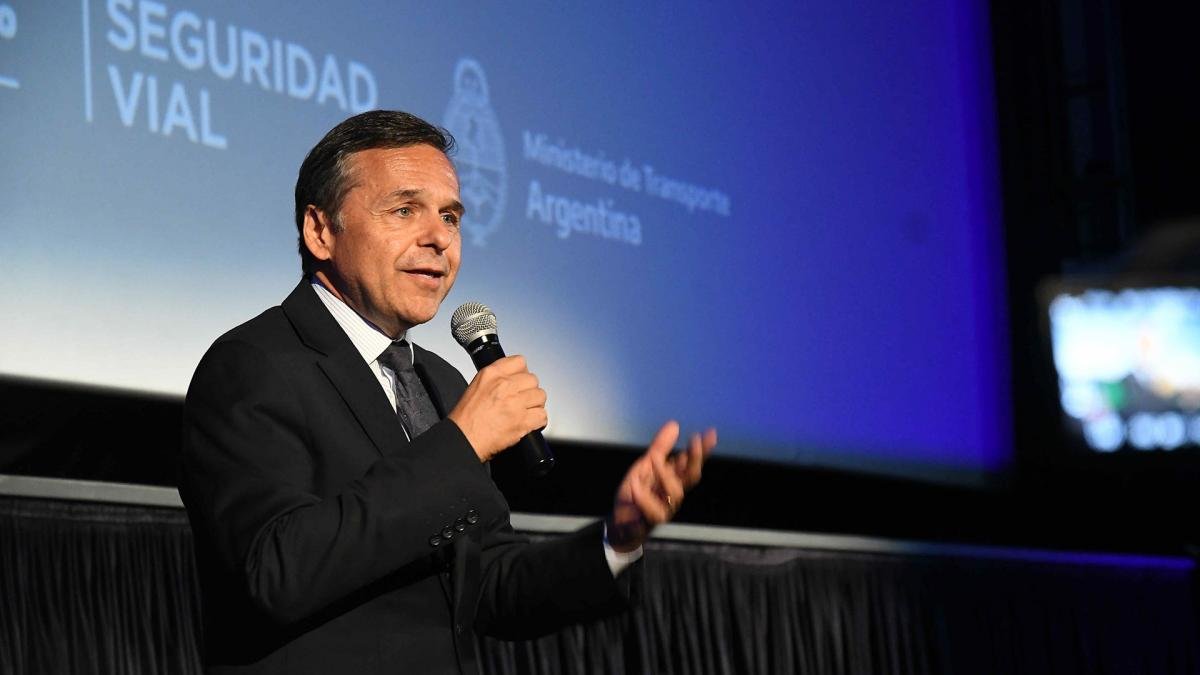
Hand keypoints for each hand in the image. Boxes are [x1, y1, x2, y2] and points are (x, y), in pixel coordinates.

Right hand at [447, 355, 547, 461]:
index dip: (522, 373)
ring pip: (540, 396)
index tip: (521, 382)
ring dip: (536, 405)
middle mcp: (504, 385)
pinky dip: (538, 421)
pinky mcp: (522, 421)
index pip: (519, 361)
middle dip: (530, 391)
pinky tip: (530, 423)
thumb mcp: (476, 387)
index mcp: (491, 374)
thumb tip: (514, 378)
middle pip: (533, 380)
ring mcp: (515, 403)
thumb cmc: (466, 419)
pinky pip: (542, 415)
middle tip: (523, 400)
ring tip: (526, 412)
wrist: (463, 439)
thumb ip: (496, 379)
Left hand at [606, 420, 716, 552]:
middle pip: (692, 477)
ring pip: (675, 493)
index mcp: (673, 478)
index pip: (692, 463)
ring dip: (665, 473)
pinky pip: (653, 512)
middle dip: (695, 459)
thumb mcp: (645, 466)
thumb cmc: (637, 494)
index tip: (711, 433)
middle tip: (694, 442)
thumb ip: (660, 447)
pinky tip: (635, 486)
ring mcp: (664, 507)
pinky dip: (644, 498)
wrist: (621, 523)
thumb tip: (674, 424)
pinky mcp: (650, 521)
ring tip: (652, 459)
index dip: (702, 450)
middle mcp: (672, 493)